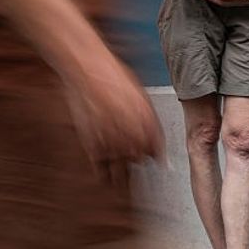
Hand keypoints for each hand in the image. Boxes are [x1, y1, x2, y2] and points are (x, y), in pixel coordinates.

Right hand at [64, 51, 164, 179]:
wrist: (91, 73)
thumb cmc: (115, 79)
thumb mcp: (142, 98)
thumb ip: (150, 124)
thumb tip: (154, 143)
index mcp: (151, 128)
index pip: (158, 155)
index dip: (154, 156)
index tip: (150, 157)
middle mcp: (136, 141)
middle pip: (140, 163)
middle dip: (136, 158)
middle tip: (128, 151)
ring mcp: (115, 148)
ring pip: (123, 175)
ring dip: (122, 175)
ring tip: (119, 174)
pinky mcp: (95, 151)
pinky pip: (102, 174)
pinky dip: (105, 176)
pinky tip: (105, 174)